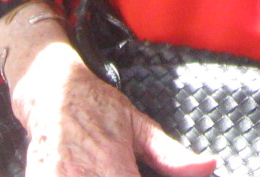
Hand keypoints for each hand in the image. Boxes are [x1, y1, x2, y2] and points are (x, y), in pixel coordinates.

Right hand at [10, 41, 214, 176]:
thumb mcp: (137, 125)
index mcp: (113, 164)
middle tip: (126, 169)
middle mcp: (82, 175)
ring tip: (106, 170)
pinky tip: (85, 172)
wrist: (49, 91)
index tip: (142, 175)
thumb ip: (171, 155)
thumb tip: (210, 165)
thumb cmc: (97, 107)